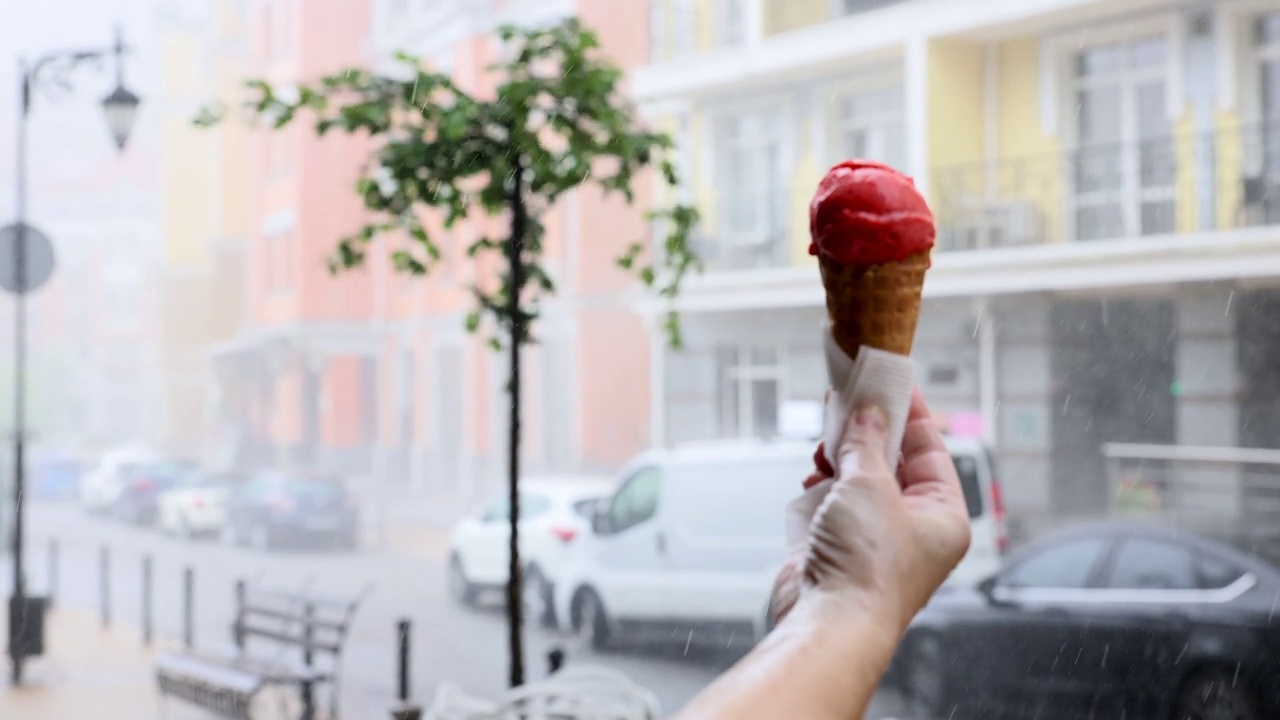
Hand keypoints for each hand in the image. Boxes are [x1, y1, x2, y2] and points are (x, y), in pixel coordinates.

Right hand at [772, 387, 970, 634]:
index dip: (908, 411)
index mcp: (942, 515)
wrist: (828, 621)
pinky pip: (834, 502)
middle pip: (892, 461)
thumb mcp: (870, 485)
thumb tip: (868, 411)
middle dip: (866, 432)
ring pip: (859, 480)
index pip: (929, 448)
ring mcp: (875, 538)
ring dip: (840, 457)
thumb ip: (866, 442)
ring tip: (826, 436)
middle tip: (847, 397)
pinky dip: (823, 484)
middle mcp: (913, 527)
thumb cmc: (866, 565)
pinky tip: (814, 473)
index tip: (889, 378)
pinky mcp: (840, 547)